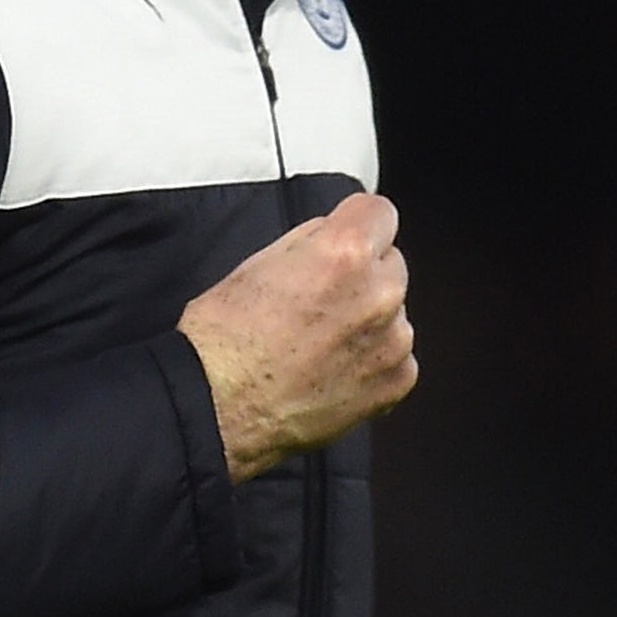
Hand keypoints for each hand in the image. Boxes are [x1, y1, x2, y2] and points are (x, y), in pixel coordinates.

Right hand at [177, 191, 416, 482]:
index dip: (354, 221)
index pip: (379, 210)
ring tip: (319, 338)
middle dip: (361, 271)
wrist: (220, 406)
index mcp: (343, 253)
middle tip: (318, 295)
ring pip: (393, 309)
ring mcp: (393, 342)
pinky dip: (371, 356)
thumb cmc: (225, 337)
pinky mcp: (397, 383)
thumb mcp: (256, 263)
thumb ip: (309, 242)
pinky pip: (396, 353)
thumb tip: (332, 237)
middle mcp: (379, 293)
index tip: (343, 234)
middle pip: (390, 261)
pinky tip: (331, 367)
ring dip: (367, 315)